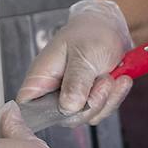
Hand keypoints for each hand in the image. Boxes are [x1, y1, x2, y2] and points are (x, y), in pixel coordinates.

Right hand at [18, 0, 131, 123]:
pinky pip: (102, 111)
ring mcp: (72, 98)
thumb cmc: (91, 33)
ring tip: (110, 76)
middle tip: (103, 80)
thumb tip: (68, 107)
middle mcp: (53, 92)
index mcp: (40, 78)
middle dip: (90, 103)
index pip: (28, 108)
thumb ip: (75, 82)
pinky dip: (115, 97)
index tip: (71, 106)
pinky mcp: (89, 100)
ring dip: (106, 98)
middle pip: (64, 118)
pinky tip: (120, 80)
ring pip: (87, 116)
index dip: (43, 115)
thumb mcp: (83, 55)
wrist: (113, 28)